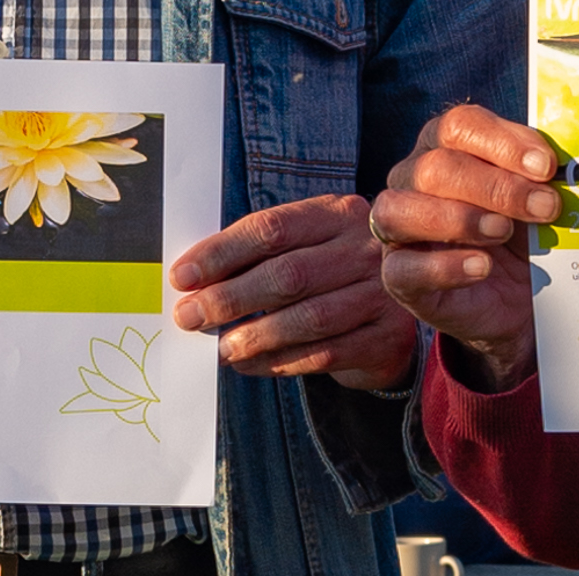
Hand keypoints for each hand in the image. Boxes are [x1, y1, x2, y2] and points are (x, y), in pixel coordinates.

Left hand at [169, 194, 415, 389]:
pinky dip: (280, 362)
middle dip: (230, 297)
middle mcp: (365, 248)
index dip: (222, 252)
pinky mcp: (386, 337)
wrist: (395, 308)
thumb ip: (259, 255)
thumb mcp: (305, 246)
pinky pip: (324, 354)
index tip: (183, 276)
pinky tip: (250, 365)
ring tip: (220, 348)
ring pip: (308, 318)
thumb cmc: (331, 272)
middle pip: (287, 273)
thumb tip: (193, 280)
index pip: (272, 228)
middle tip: (190, 317)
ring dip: (255, 336)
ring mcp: (381, 293)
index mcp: (338, 213)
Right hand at [371, 105, 559, 393]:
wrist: (524, 298)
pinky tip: (483, 267)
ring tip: (504, 232)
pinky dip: (444, 267)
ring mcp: (398, 229)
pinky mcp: (399, 277)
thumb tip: (565, 166)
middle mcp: (412, 179)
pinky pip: (402, 268)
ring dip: (460, 219)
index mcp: (445, 145)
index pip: (458, 125)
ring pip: (399, 210)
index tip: (547, 167)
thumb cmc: (526, 231)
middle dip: (497, 187)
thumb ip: (544, 175)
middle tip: (545, 207)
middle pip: (435, 167)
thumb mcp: (539, 197)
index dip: (502, 142)